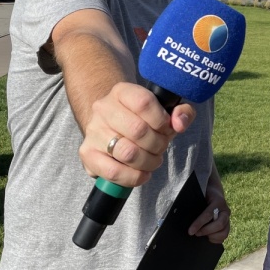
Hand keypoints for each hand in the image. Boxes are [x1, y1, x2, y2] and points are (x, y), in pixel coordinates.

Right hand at [78, 82, 195, 187]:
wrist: (112, 128)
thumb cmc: (143, 120)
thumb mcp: (165, 111)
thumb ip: (182, 112)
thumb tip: (179, 122)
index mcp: (122, 91)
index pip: (144, 102)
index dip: (161, 120)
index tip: (166, 128)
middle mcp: (103, 108)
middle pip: (138, 130)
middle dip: (158, 144)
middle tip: (160, 147)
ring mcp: (93, 131)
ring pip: (128, 153)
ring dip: (148, 162)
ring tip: (152, 160)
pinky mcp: (87, 154)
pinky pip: (113, 172)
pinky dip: (133, 177)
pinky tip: (141, 173)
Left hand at [188, 188, 229, 244]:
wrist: (214, 194)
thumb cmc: (204, 196)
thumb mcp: (200, 197)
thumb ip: (196, 206)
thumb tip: (184, 218)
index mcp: (218, 202)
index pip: (208, 214)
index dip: (199, 224)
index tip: (190, 231)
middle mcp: (225, 211)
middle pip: (220, 224)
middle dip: (206, 231)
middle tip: (196, 233)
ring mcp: (228, 219)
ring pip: (224, 232)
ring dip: (212, 237)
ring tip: (203, 236)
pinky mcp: (227, 225)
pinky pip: (224, 236)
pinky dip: (216, 239)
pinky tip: (209, 237)